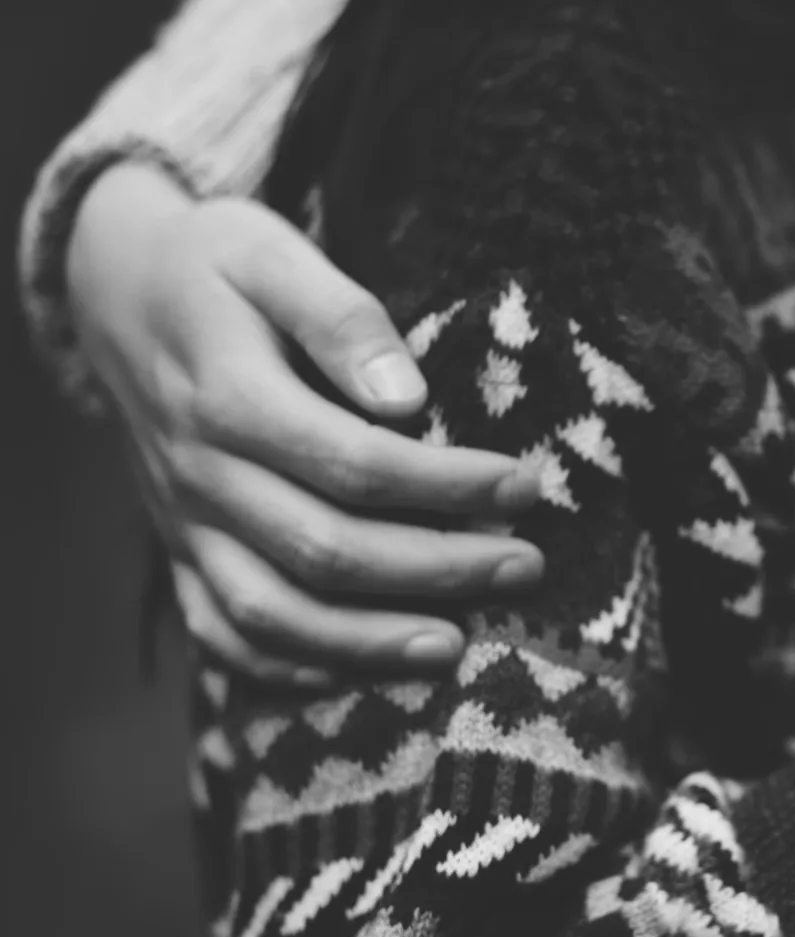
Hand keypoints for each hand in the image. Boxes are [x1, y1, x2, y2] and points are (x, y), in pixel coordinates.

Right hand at [67, 163, 547, 685]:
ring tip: (456, 646)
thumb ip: (342, 318)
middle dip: (436, 571)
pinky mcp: (178, 549)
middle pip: (325, 550)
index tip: (526, 485)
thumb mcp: (274, 253)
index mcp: (229, 397)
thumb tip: (409, 398)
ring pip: (269, 614)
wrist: (116, 291)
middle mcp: (201, 473)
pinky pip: (221, 632)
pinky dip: (288, 667)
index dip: (449, 485)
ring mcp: (184, 522)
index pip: (356, 464)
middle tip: (526, 568)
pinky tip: (360, 674)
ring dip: (366, 644)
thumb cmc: (219, 268)